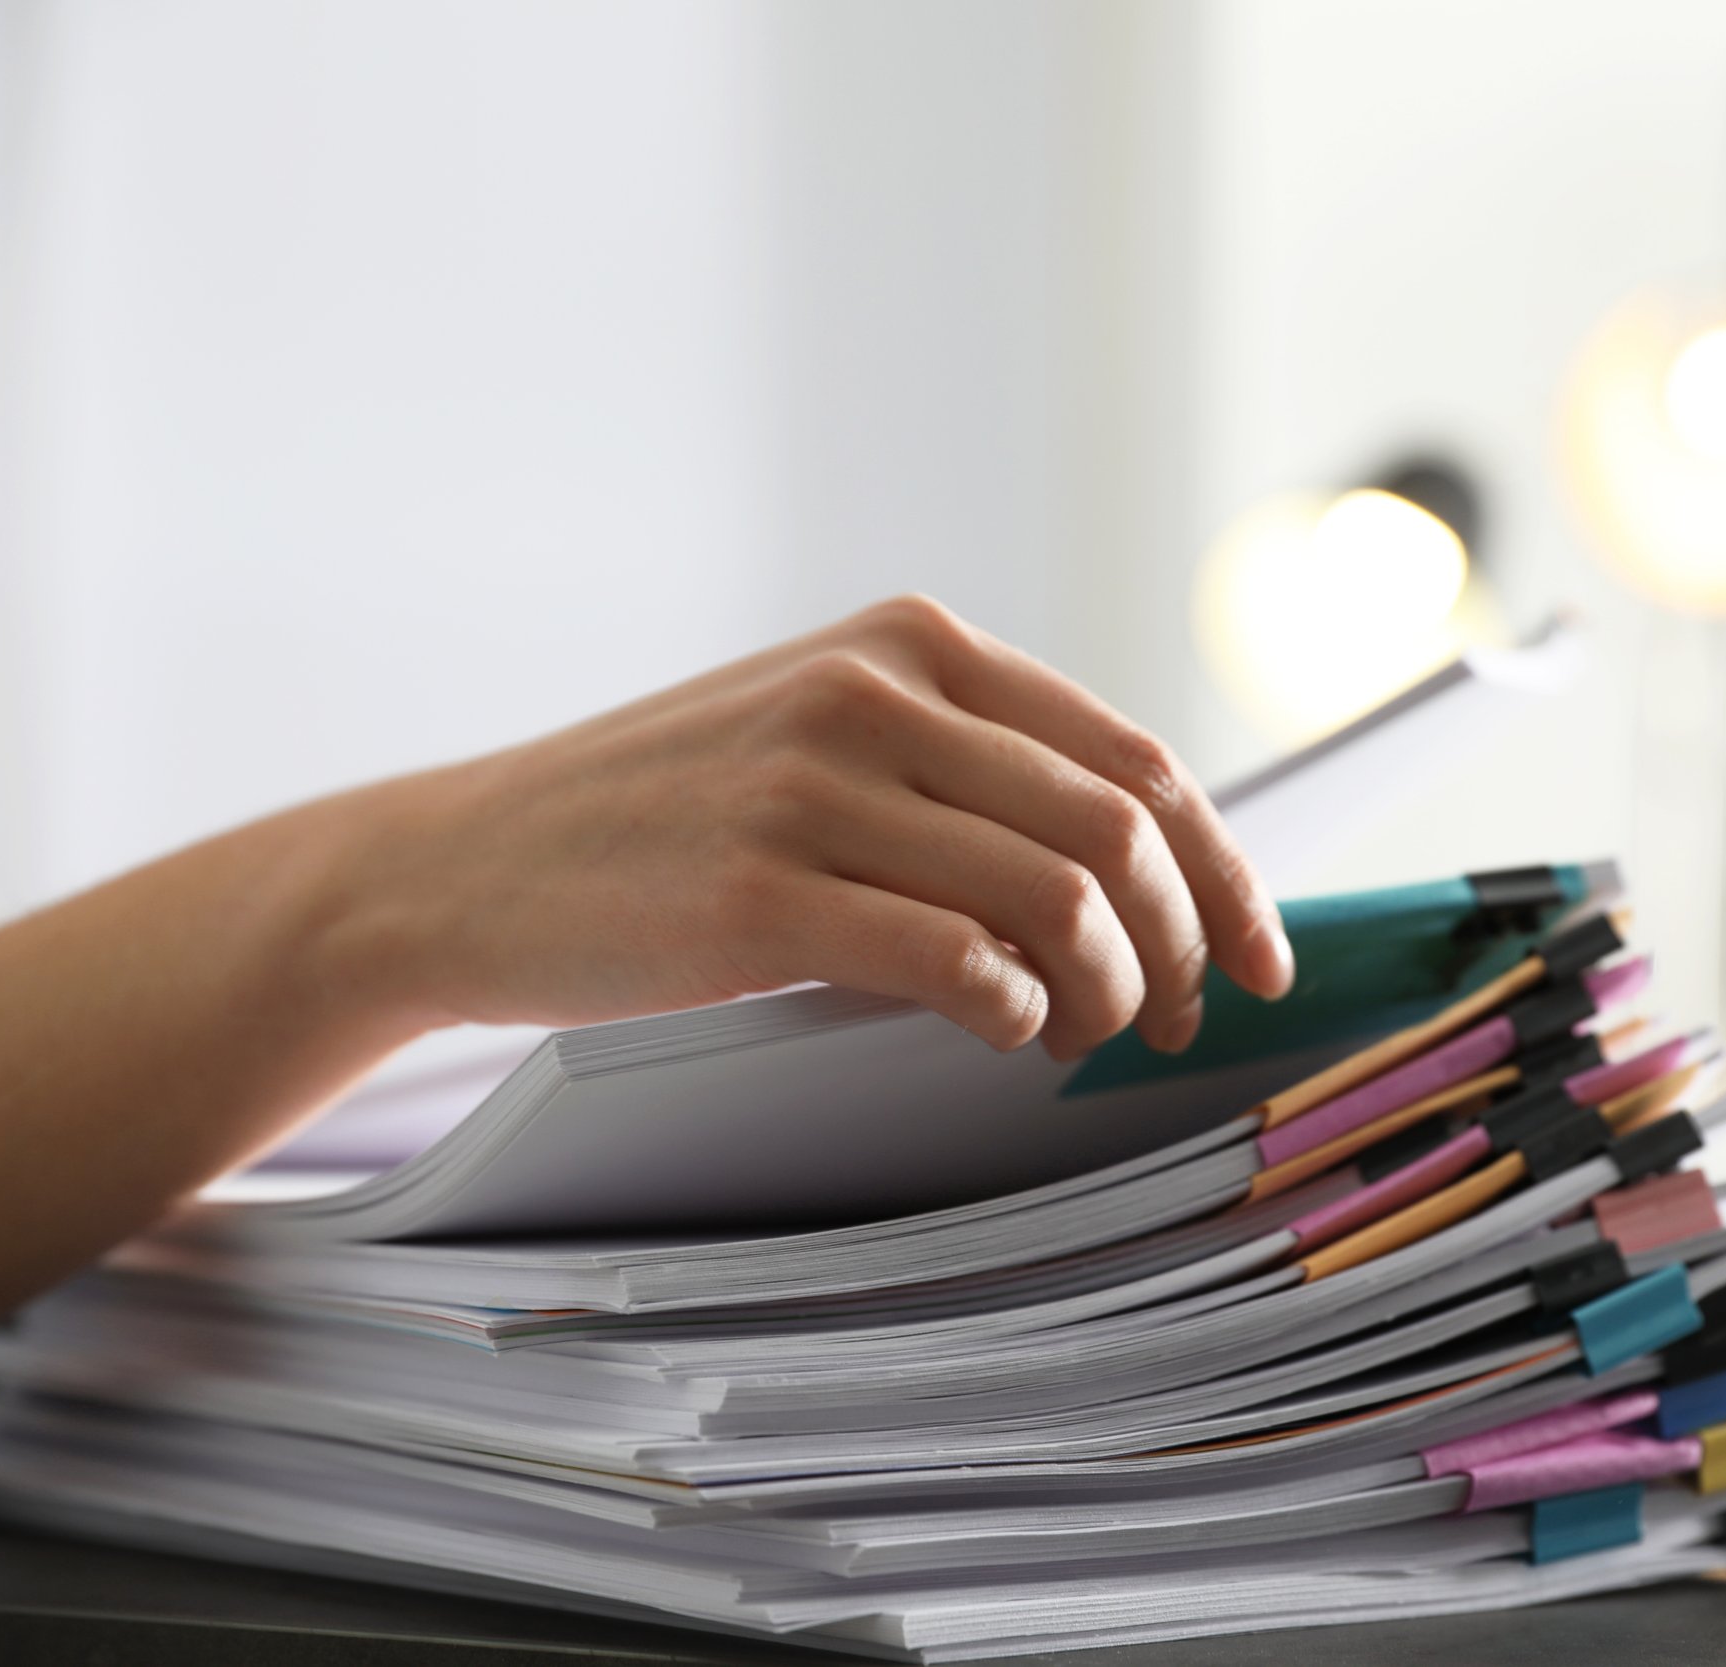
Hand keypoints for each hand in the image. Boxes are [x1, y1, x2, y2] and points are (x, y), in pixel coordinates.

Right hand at [340, 595, 1294, 1058]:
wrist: (466, 862)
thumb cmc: (666, 817)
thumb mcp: (821, 731)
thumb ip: (961, 764)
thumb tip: (1138, 869)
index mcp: (915, 642)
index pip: (1134, 755)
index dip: (1222, 866)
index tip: (1258, 950)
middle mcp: (876, 692)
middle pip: (1119, 828)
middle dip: (1185, 942)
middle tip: (1184, 1017)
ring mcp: (815, 785)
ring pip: (1059, 896)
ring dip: (1110, 989)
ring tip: (1087, 1034)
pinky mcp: (761, 890)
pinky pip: (958, 960)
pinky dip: (1016, 1012)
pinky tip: (1007, 1035)